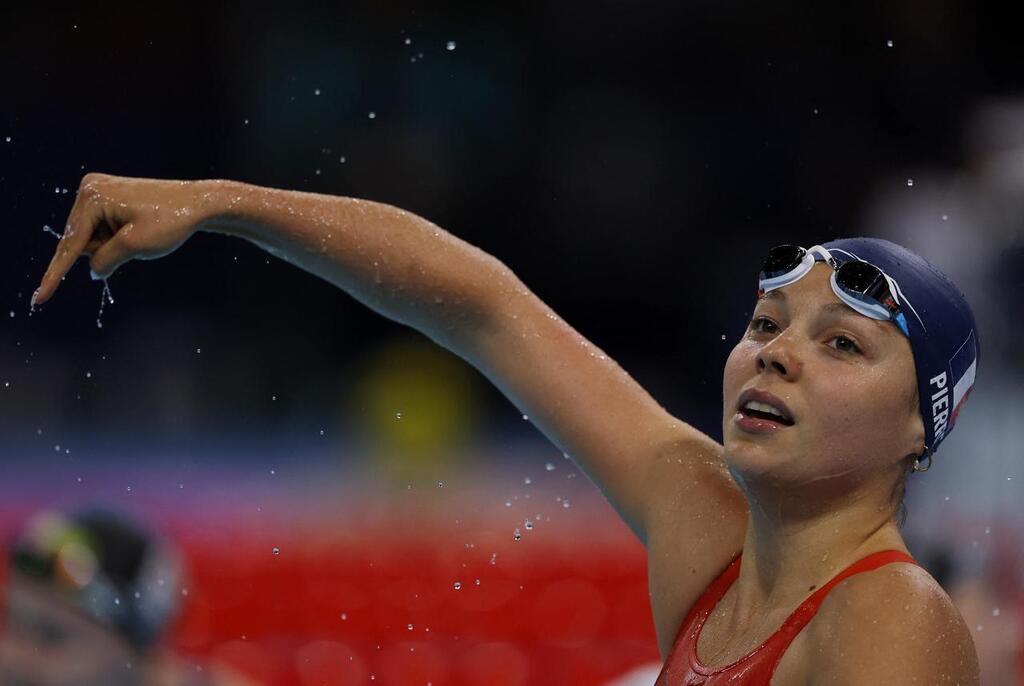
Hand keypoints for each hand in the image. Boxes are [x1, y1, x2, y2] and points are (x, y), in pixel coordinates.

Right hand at [32, 172, 219, 305]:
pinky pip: (102, 229)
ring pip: (92, 236)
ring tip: (141, 232)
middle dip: (104, 250)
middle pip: (81, 239)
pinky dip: (116, 238)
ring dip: (112, 245)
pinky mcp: (109, 197)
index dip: (56, 273)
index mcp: (93, 196)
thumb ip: (106, 260)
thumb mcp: (135, 246)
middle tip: (136, 240)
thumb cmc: (170, 221)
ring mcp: (99, 191)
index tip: (40, 298)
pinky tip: (138, 228)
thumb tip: (93, 271)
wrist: (198, 204)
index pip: (71, 243)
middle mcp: (90, 189)